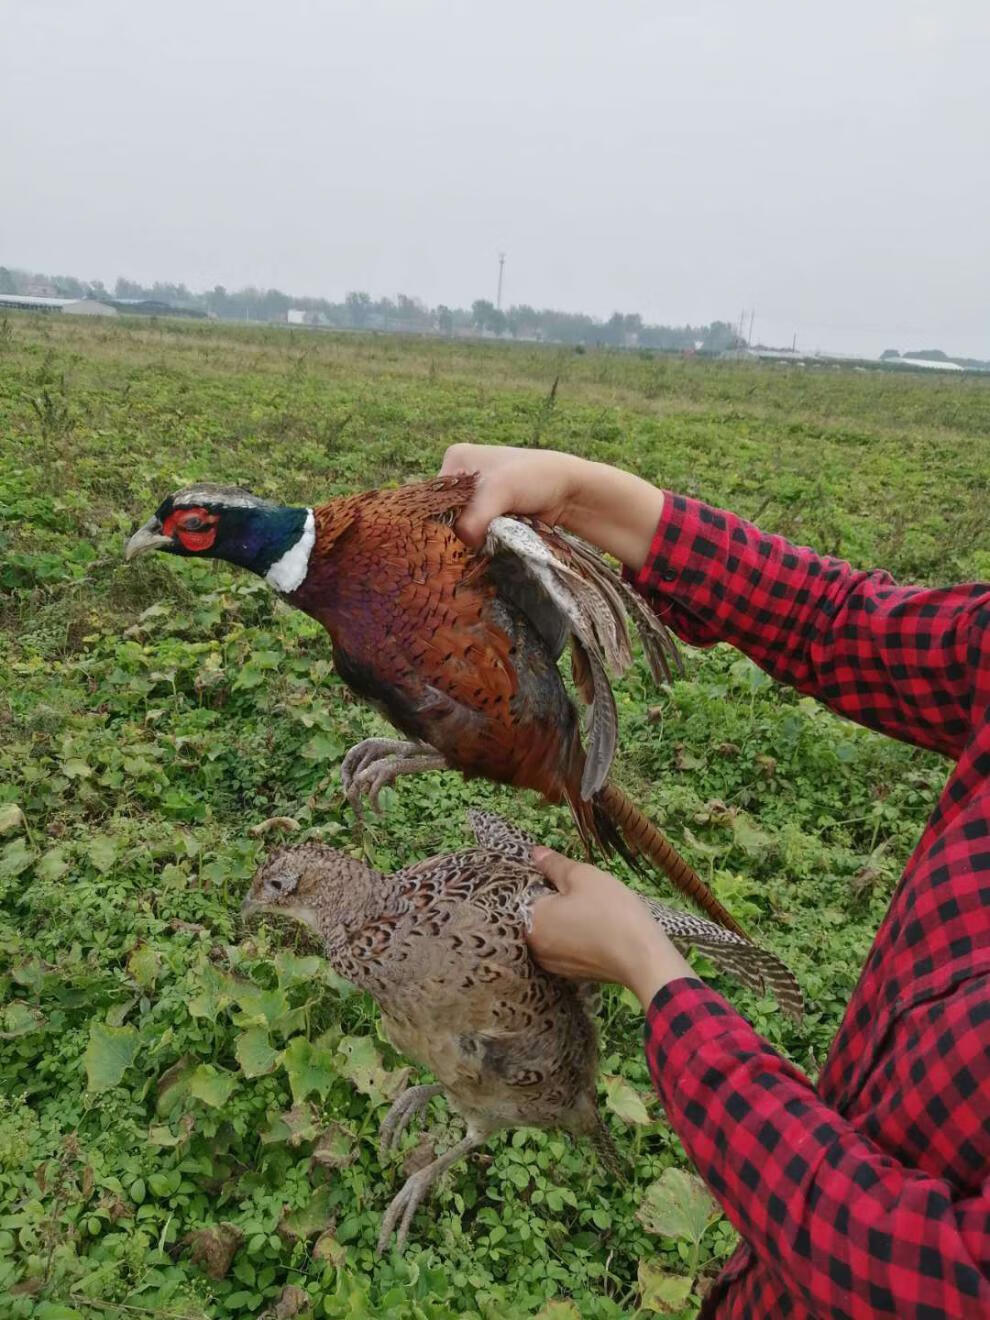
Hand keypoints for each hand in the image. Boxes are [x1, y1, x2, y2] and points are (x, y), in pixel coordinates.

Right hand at [439, 443, 664, 571]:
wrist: (569, 491)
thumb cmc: (535, 478)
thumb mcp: (499, 490)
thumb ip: (476, 515)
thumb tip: (461, 541)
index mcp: (455, 458)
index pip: (432, 495)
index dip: (436, 519)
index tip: (439, 543)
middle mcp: (461, 476)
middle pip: (444, 513)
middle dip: (451, 532)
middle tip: (453, 554)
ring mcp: (476, 498)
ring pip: (459, 527)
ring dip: (466, 541)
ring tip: (467, 557)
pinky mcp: (489, 516)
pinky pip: (474, 534)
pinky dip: (477, 545)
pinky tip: (477, 556)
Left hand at [527, 847, 694, 1009]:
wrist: (643, 958)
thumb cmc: (610, 911)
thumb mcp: (583, 876)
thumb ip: (554, 864)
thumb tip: (534, 853)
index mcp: (532, 921)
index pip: (525, 893)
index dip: (545, 881)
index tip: (566, 879)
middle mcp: (534, 947)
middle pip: (537, 915)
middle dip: (553, 902)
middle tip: (581, 894)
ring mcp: (552, 965)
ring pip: (551, 933)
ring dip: (563, 922)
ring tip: (589, 912)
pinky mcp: (571, 975)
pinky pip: (565, 949)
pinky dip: (574, 939)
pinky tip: (594, 931)